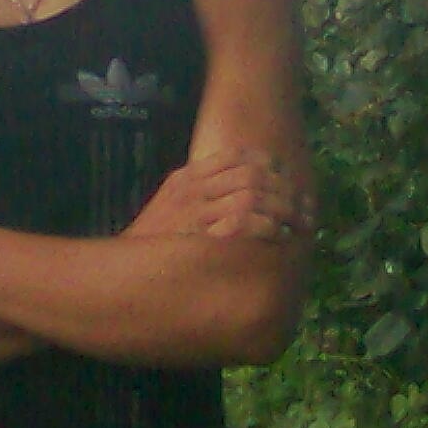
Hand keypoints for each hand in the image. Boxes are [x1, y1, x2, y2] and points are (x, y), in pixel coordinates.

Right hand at [125, 150, 315, 242]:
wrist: (123, 271)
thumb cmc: (151, 245)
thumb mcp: (168, 207)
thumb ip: (197, 195)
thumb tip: (234, 195)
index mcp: (186, 177)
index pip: (236, 156)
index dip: (268, 164)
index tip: (286, 176)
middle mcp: (193, 188)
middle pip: (251, 175)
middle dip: (284, 189)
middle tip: (304, 204)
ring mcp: (197, 209)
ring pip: (254, 195)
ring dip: (282, 208)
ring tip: (300, 222)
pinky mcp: (202, 234)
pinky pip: (245, 222)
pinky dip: (268, 226)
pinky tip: (280, 235)